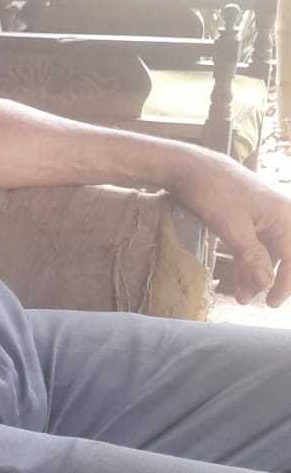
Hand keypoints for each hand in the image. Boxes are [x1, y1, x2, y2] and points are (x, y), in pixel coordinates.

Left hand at [169, 150, 290, 305]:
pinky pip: (257, 245)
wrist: (192, 167)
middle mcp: (281, 216)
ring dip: (257, 275)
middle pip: (285, 256)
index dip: (286, 284)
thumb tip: (267, 284)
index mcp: (284, 217)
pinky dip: (249, 263)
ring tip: (242, 297)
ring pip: (269, 253)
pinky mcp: (251, 218)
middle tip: (256, 302)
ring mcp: (266, 217)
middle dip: (271, 281)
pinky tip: (239, 280)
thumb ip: (252, 257)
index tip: (272, 304)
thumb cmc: (214, 193)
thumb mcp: (232, 229)